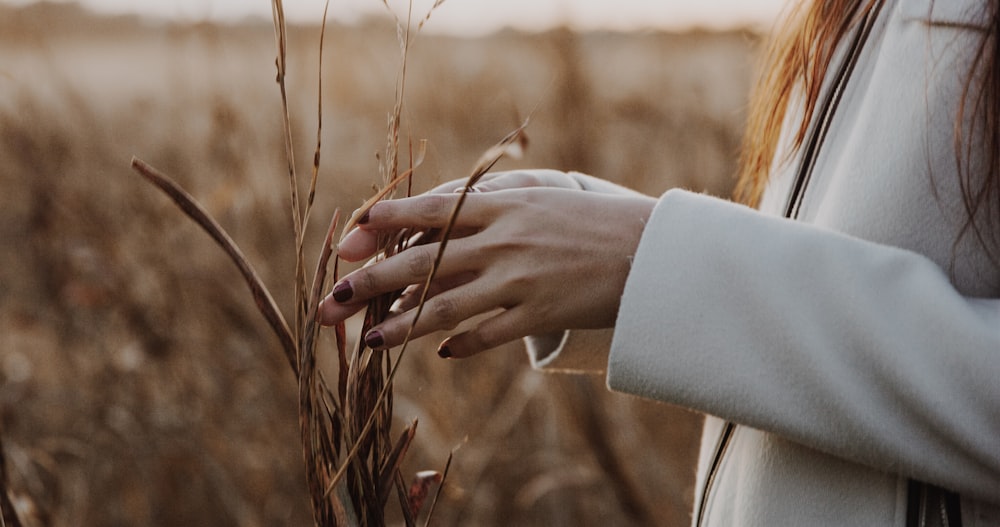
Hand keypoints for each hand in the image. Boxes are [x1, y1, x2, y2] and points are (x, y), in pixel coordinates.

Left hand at [318, 178, 655, 357]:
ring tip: (369, 341)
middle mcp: (502, 240)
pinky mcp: (539, 312)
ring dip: (401, 326)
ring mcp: (519, 279)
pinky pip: (487, 334)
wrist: (649, 249)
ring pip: (445, 307)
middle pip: (421, 263)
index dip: (383, 224)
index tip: (347, 240)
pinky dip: (461, 345)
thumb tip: (438, 229)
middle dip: (370, 282)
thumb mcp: (537, 200)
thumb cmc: (589, 221)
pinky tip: (440, 354)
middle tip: (331, 302)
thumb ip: (489, 211)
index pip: (427, 212)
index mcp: (500, 205)